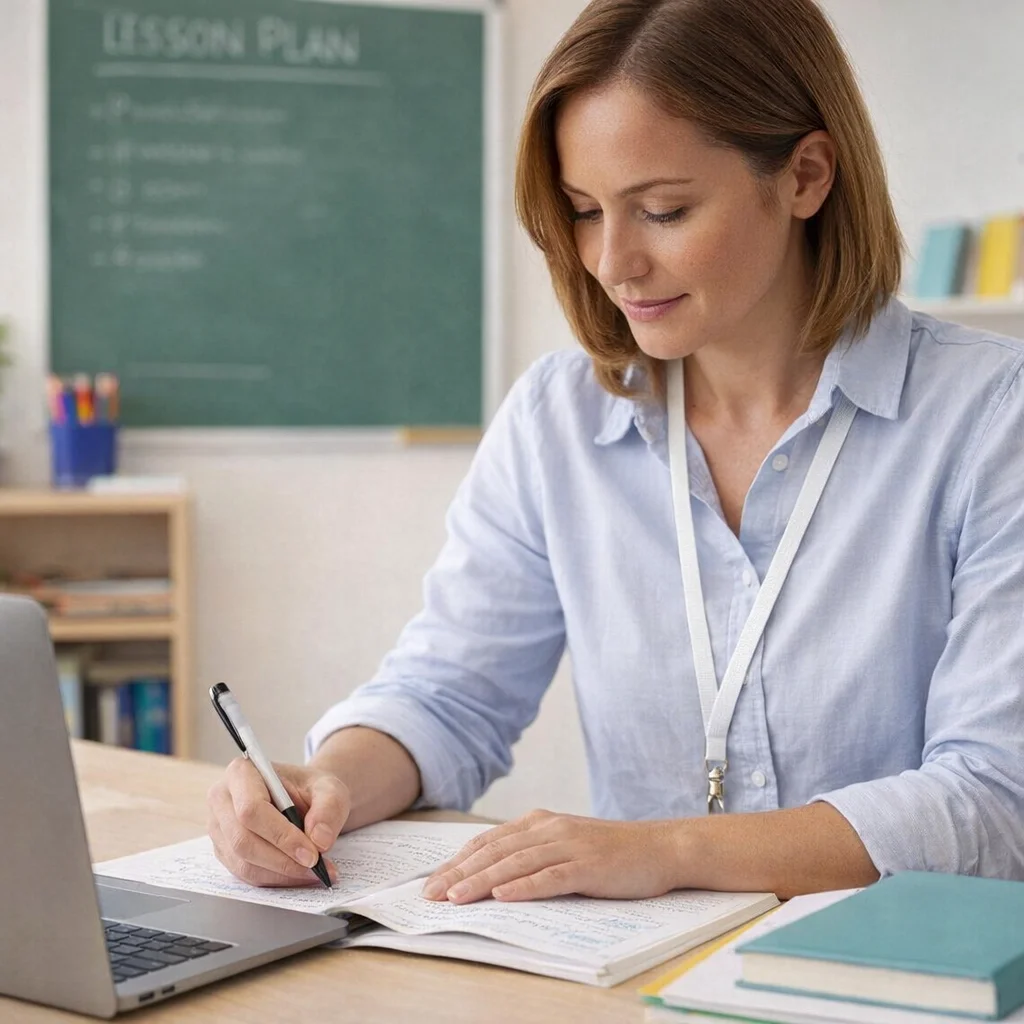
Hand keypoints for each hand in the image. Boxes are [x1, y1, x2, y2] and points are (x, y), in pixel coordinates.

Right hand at [207, 757, 347, 886]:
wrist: (302, 799)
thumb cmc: (309, 789)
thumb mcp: (329, 788)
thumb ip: (329, 808)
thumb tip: (320, 840)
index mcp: (241, 772)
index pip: (251, 809)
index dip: (280, 835)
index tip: (311, 853)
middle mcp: (222, 799)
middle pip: (242, 840)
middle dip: (282, 860)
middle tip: (315, 866)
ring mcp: (219, 828)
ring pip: (243, 862)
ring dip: (281, 873)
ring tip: (314, 872)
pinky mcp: (224, 852)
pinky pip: (246, 874)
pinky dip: (276, 879)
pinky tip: (300, 874)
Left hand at [420, 810, 681, 903]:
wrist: (660, 847)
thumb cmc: (611, 852)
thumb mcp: (565, 844)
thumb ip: (533, 852)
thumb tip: (493, 876)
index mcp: (540, 822)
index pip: (489, 842)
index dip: (458, 861)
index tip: (432, 880)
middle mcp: (550, 828)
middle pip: (495, 851)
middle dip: (459, 873)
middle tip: (430, 893)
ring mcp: (569, 845)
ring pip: (516, 863)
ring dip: (482, 881)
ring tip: (455, 897)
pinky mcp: (588, 866)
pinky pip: (551, 877)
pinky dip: (525, 887)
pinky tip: (502, 897)